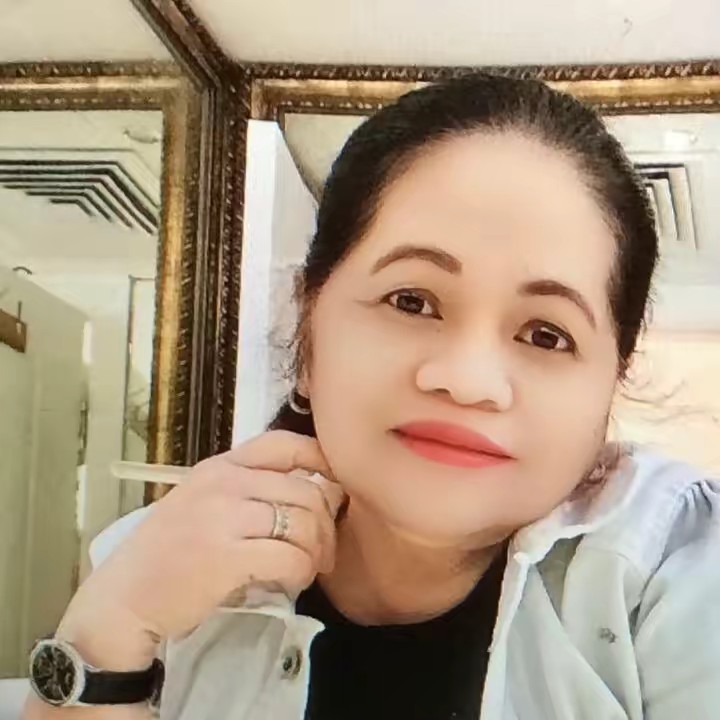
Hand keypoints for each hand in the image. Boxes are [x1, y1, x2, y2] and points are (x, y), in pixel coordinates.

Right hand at [58, 431, 345, 665]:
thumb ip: (247, 491)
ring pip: (304, 524)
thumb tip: (314, 492)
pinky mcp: (226, 558)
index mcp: (219, 467)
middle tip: (323, 550)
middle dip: (326, 523)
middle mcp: (223, 484)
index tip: (335, 484)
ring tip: (308, 567)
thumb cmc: (167, 554)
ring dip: (317, 551)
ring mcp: (223, 518)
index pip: (283, 443)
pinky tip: (292, 581)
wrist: (122, 600)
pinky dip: (302, 573)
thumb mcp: (202, 503)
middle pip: (305, 490)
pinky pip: (291, 558)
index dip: (320, 459)